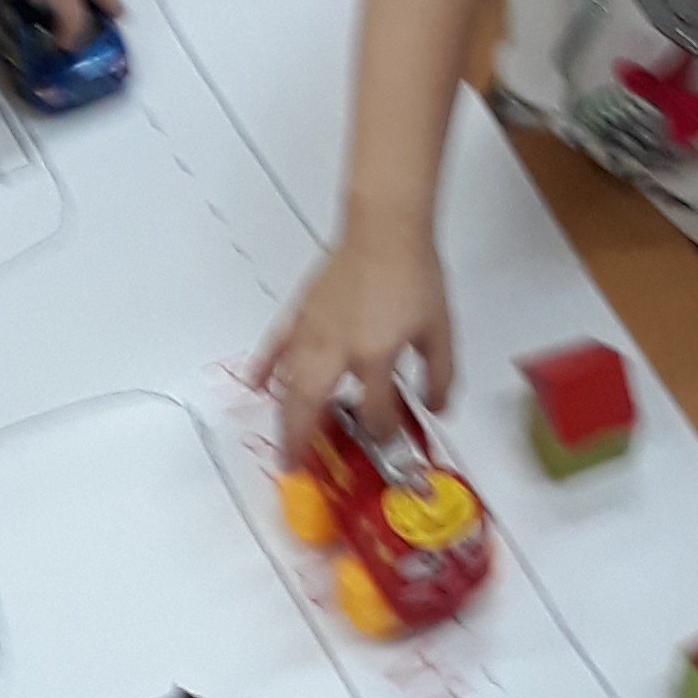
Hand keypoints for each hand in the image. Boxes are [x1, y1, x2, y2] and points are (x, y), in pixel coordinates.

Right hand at [256, 225, 452, 467]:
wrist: (387, 229)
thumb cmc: (416, 276)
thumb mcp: (440, 330)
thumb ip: (441, 374)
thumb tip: (436, 407)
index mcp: (375, 356)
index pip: (374, 411)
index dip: (381, 432)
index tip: (385, 439)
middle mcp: (337, 350)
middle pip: (310, 407)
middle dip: (303, 441)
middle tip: (297, 468)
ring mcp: (313, 332)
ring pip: (289, 384)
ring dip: (284, 416)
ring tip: (283, 442)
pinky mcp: (300, 312)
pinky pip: (276, 346)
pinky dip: (264, 366)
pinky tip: (256, 385)